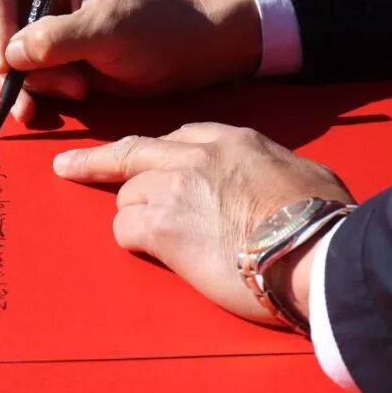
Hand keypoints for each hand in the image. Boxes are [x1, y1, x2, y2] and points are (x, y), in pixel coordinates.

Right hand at [0, 0, 263, 123]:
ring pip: (7, 59)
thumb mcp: (109, 29)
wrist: (186, 56)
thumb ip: (58, 39)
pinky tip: (50, 107)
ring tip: (76, 91)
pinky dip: (31, 95)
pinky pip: (23, 77)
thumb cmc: (156, 28)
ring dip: (33, 83)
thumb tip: (10, 56)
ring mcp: (46, 24)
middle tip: (63, 82)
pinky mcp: (53, 55)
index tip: (12, 59)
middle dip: (20, 63)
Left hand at [52, 123, 354, 326]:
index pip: (177, 138)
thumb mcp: (306, 174)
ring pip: (127, 197)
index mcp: (232, 140)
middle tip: (68, 168)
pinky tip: (155, 254)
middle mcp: (196, 156)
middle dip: (96, 162)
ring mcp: (174, 188)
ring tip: (162, 242)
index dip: (155, 153)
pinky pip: (126, 230)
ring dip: (136, 218)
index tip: (140, 159)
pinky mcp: (161, 227)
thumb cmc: (323, 219)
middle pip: (132, 153)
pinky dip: (134, 243)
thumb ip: (274, 170)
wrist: (315, 250)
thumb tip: (278, 186)